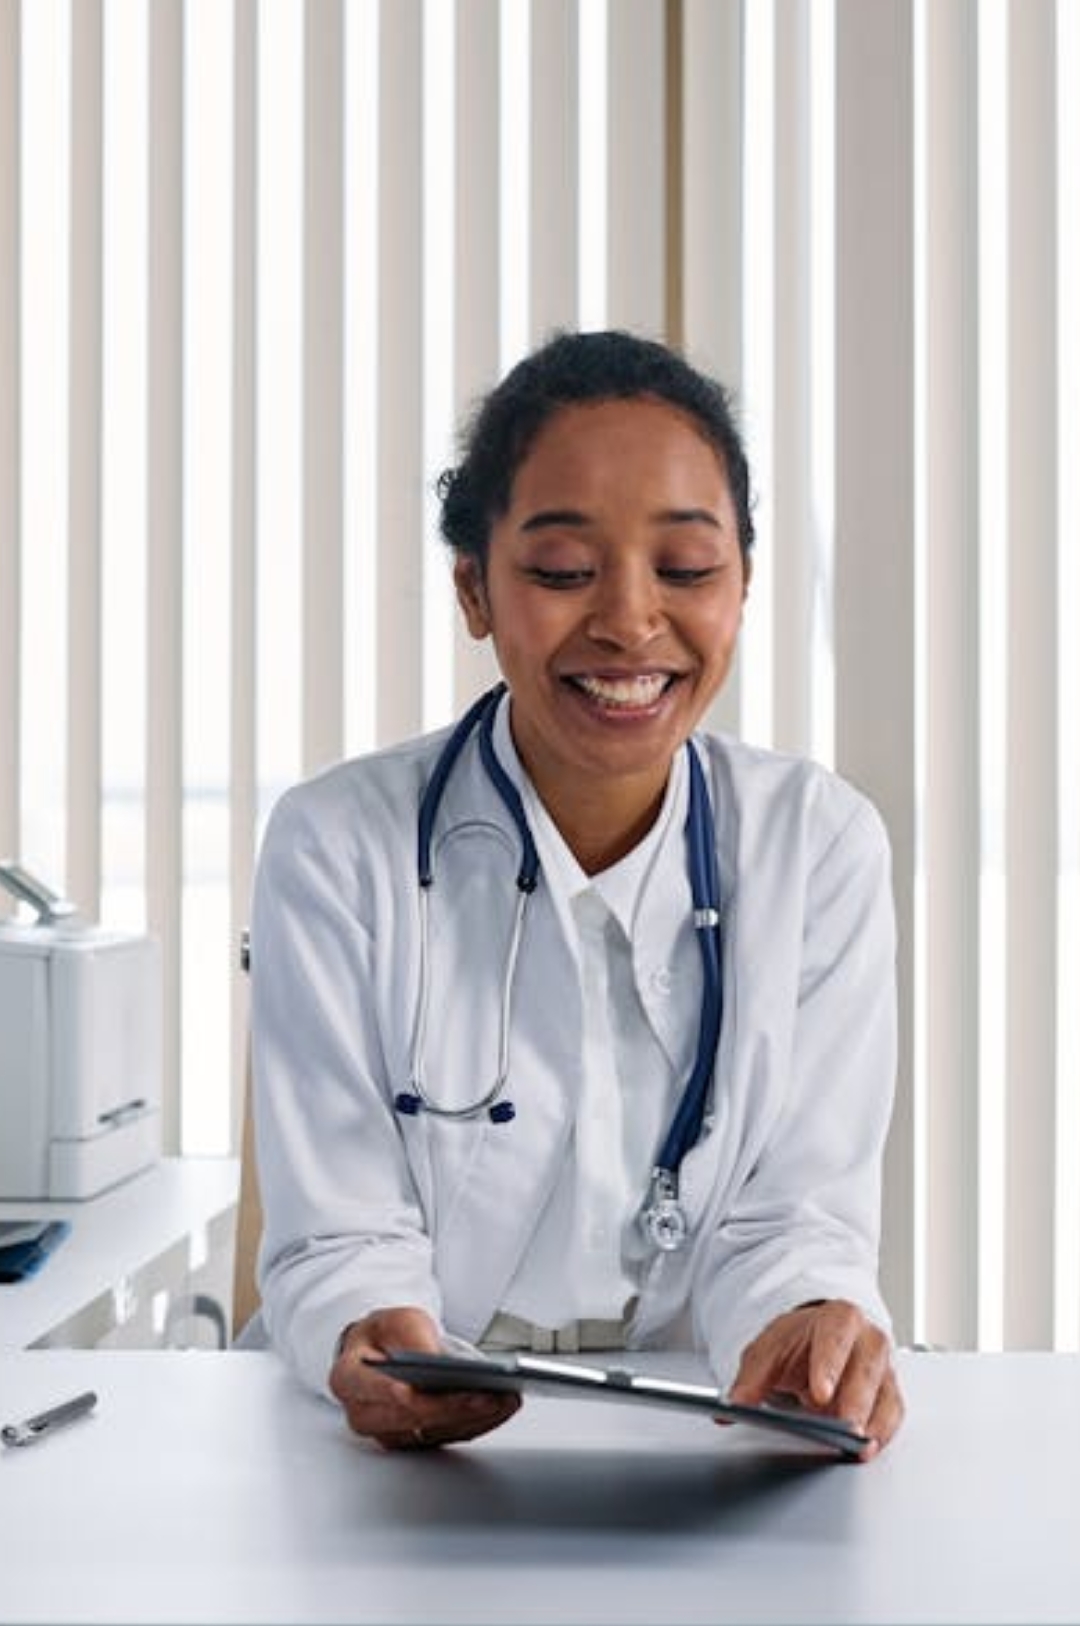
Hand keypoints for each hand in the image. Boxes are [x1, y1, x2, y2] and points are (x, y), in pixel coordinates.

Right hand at [328, 1305, 520, 1449]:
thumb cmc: (385, 1334)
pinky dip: (476, 1424)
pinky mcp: (414, 1439)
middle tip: (493, 1396)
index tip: (458, 1390)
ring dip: (474, 1419)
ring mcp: (389, 1432)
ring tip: (505, 1400)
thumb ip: (413, 1337)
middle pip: (415, 1420)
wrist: (382, 1348)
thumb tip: (437, 1360)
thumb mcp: (397, 1320)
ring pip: (435, 1433)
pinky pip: (447, 1436)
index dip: (424, 1397)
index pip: (387, 1395)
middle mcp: (364, 1414)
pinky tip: (498, 1409)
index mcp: (348, 1380)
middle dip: (458, 1409)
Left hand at [727, 1300, 902, 1460]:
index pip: (836, 1337)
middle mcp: (867, 1340)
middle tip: (845, 1428)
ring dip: (873, 1423)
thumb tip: (732, 1406)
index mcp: (838, 1318)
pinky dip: (881, 1433)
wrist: (813, 1341)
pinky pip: (891, 1416)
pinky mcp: (888, 1395)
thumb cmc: (797, 1344)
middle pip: (868, 1368)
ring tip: (857, 1447)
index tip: (820, 1394)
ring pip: (885, 1394)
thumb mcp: (768, 1352)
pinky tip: (866, 1448)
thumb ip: (750, 1378)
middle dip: (857, 1400)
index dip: (830, 1365)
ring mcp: (882, 1368)